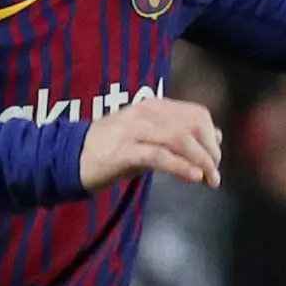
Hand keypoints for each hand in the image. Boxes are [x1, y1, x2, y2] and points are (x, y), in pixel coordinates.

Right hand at [80, 96, 223, 190]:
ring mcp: (133, 130)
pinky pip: (159, 156)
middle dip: (210, 151)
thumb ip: (180, 135)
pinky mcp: (123, 151)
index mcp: (154, 107)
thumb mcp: (149, 138)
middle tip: (214, 174)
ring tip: (209, 179)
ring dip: (200, 160)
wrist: (70, 156)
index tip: (215, 159)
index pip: (196, 114)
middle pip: (192, 125)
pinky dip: (181, 166)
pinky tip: (193, 177)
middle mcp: (146, 113)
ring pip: (179, 138)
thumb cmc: (111, 149)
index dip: (211, 137)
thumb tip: (216, 136)